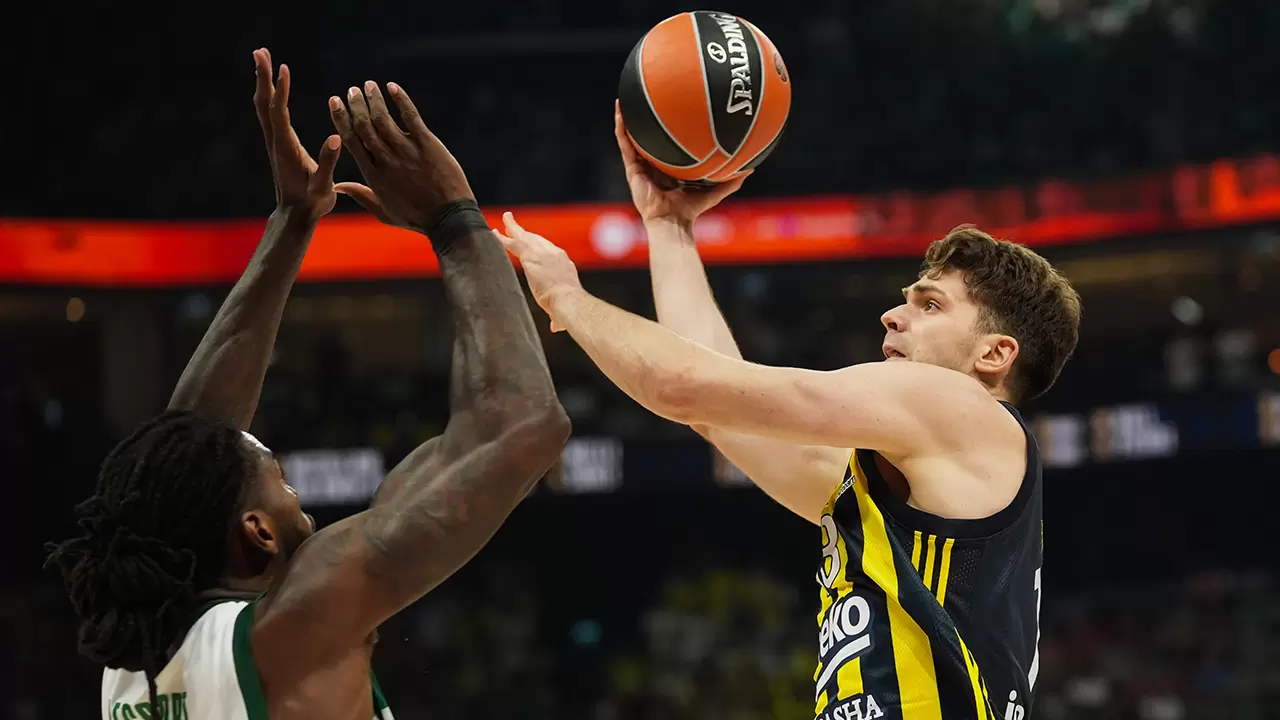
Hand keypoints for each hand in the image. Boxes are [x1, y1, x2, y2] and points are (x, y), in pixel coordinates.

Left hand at [253, 49, 341, 221]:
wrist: (295, 215)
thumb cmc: (312, 203)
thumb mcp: (323, 187)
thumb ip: (328, 163)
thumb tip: (335, 138)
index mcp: (286, 148)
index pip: (279, 112)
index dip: (281, 90)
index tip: (283, 67)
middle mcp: (275, 141)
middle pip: (264, 103)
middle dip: (262, 76)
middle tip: (260, 50)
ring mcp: (274, 142)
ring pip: (263, 106)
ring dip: (263, 81)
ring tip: (263, 58)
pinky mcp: (277, 143)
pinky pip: (269, 113)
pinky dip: (270, 94)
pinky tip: (272, 85)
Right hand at [329, 81, 473, 233]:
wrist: (448, 219)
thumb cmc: (417, 218)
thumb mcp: (384, 212)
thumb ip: (361, 196)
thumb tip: (337, 187)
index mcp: (373, 176)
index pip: (351, 141)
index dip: (341, 119)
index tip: (334, 103)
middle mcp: (386, 160)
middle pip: (364, 126)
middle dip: (355, 106)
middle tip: (350, 90)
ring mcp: (406, 151)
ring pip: (383, 119)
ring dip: (374, 99)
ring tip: (368, 85)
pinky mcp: (427, 144)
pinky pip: (411, 116)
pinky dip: (400, 100)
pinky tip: (392, 87)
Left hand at [493, 212, 580, 331]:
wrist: (569, 301)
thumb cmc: (568, 308)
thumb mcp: (562, 311)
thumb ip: (557, 318)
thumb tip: (556, 327)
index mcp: (564, 265)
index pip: (548, 252)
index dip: (539, 248)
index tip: (531, 246)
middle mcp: (554, 254)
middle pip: (536, 239)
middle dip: (525, 233)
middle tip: (514, 226)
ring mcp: (542, 253)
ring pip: (524, 237)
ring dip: (513, 229)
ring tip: (505, 219)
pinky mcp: (530, 256)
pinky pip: (513, 243)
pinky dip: (503, 238)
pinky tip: (495, 233)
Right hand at [614, 101, 746, 224]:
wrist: (672, 221)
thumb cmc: (691, 210)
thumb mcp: (714, 191)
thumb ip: (731, 181)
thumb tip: (751, 170)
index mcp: (668, 169)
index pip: (666, 147)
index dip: (667, 131)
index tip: (671, 111)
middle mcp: (652, 165)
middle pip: (647, 139)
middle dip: (645, 121)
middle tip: (647, 99)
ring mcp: (640, 166)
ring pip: (631, 137)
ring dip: (628, 118)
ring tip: (626, 97)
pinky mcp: (632, 169)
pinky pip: (625, 144)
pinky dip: (622, 127)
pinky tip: (621, 110)